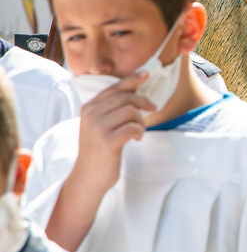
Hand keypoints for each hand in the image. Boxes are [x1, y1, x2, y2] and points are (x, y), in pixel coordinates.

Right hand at [71, 72, 154, 194]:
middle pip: (125, 97)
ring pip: (130, 111)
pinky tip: (137, 138)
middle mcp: (90, 115)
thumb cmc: (100, 150)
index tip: (146, 74)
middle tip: (153, 108)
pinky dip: (140, 131)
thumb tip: (135, 89)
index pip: (114, 88)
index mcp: (88, 108)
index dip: (132, 80)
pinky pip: (133, 127)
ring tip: (140, 130)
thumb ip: (111, 108)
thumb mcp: (100, 125)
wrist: (88, 177)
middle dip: (143, 101)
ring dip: (141, 120)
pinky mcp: (107, 142)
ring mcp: (98, 128)